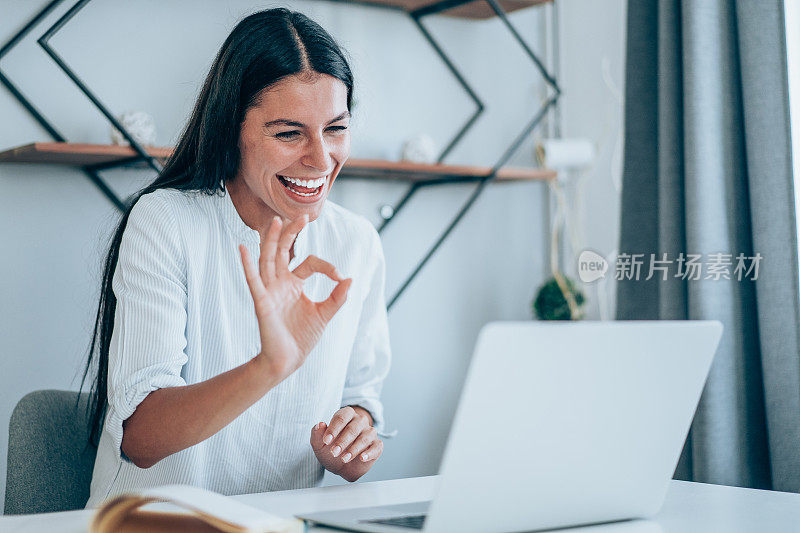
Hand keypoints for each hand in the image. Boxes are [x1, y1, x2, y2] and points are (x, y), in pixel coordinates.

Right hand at [239, 215, 351, 382]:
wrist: (288, 361)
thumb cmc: (302, 338)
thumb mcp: (324, 314)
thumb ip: (337, 297)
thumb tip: (350, 279)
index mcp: (294, 284)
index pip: (309, 263)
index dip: (326, 266)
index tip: (340, 276)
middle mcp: (280, 284)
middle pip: (283, 252)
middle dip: (292, 234)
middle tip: (303, 217)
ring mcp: (269, 291)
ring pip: (268, 260)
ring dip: (272, 241)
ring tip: (276, 222)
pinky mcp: (262, 302)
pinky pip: (253, 281)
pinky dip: (246, 265)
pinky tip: (243, 248)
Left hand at [310, 406, 382, 481]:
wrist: (340, 467)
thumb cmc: (330, 450)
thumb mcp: (319, 444)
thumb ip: (317, 434)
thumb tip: (320, 424)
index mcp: (346, 415)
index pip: (341, 417)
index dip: (333, 429)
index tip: (326, 441)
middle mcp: (359, 421)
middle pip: (353, 427)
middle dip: (343, 441)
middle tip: (334, 452)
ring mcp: (369, 432)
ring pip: (365, 437)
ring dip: (354, 449)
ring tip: (344, 459)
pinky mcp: (377, 445)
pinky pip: (377, 447)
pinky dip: (369, 453)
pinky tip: (362, 458)